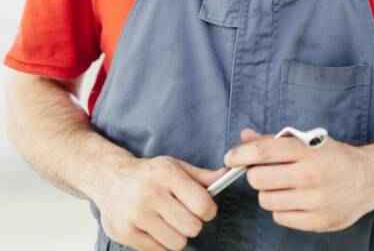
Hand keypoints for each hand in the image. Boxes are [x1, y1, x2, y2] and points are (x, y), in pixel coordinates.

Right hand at [96, 155, 224, 250]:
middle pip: (192, 227)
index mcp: (167, 174)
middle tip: (184, 216)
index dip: (208, 210)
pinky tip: (155, 228)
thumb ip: (201, 176)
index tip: (204, 209)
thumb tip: (226, 176)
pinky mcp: (125, 232)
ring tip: (169, 222)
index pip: (201, 204)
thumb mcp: (175, 167)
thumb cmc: (150, 174)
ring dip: (177, 236)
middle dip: (193, 223)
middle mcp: (151, 193)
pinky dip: (161, 243)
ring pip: (177, 243)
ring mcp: (136, 215)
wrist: (110, 178)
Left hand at [224, 128, 369, 232]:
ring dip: (268, 193)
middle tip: (265, 172)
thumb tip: (244, 137)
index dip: (241, 155)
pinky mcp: (317, 221)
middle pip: (259, 179)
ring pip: (266, 200)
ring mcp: (314, 200)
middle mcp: (310, 175)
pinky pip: (280, 217)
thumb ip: (273, 140)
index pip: (264, 152)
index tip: (230, 157)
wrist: (368, 179)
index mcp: (307, 150)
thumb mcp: (307, 140)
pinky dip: (281, 209)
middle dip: (256, 175)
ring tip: (283, 186)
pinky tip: (294, 199)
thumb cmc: (333, 156)